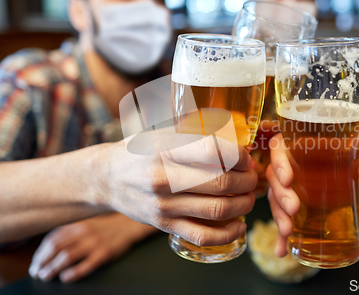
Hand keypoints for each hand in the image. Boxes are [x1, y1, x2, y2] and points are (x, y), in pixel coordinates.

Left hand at [28, 213, 156, 282]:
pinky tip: (65, 277)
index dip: (40, 252)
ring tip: (46, 276)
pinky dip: (73, 273)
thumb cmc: (105, 226)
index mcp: (77, 224)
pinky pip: (86, 265)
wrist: (129, 225)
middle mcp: (84, 232)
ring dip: (53, 268)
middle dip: (42, 262)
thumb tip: (48, 247)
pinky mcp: (104, 253)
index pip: (52, 238)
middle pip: (56, 248)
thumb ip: (70, 231)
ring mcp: (94, 243)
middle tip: (36, 272)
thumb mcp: (86, 223)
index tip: (35, 262)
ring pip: (67, 257)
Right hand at [94, 133, 256, 247]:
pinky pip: (203, 235)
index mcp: (165, 149)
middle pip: (220, 183)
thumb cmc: (138, 151)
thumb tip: (230, 123)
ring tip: (248, 197)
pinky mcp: (164, 225)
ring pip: (217, 210)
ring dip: (243, 205)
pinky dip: (228, 234)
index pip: (211, 150)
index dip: (238, 155)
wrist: (105, 179)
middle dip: (247, 181)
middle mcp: (164, 178)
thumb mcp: (159, 132)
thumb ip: (191, 129)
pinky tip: (238, 225)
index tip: (246, 157)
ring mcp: (164, 205)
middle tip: (253, 177)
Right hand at [266, 134, 358, 256]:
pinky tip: (282, 250)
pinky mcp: (297, 208)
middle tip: (294, 208)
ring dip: (278, 215)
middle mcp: (292, 165)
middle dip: (280, 194)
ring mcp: (292, 188)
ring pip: (275, 199)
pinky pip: (284, 220)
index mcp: (303, 144)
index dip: (278, 161)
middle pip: (274, 176)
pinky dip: (282, 237)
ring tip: (287, 230)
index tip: (288, 179)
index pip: (279, 146)